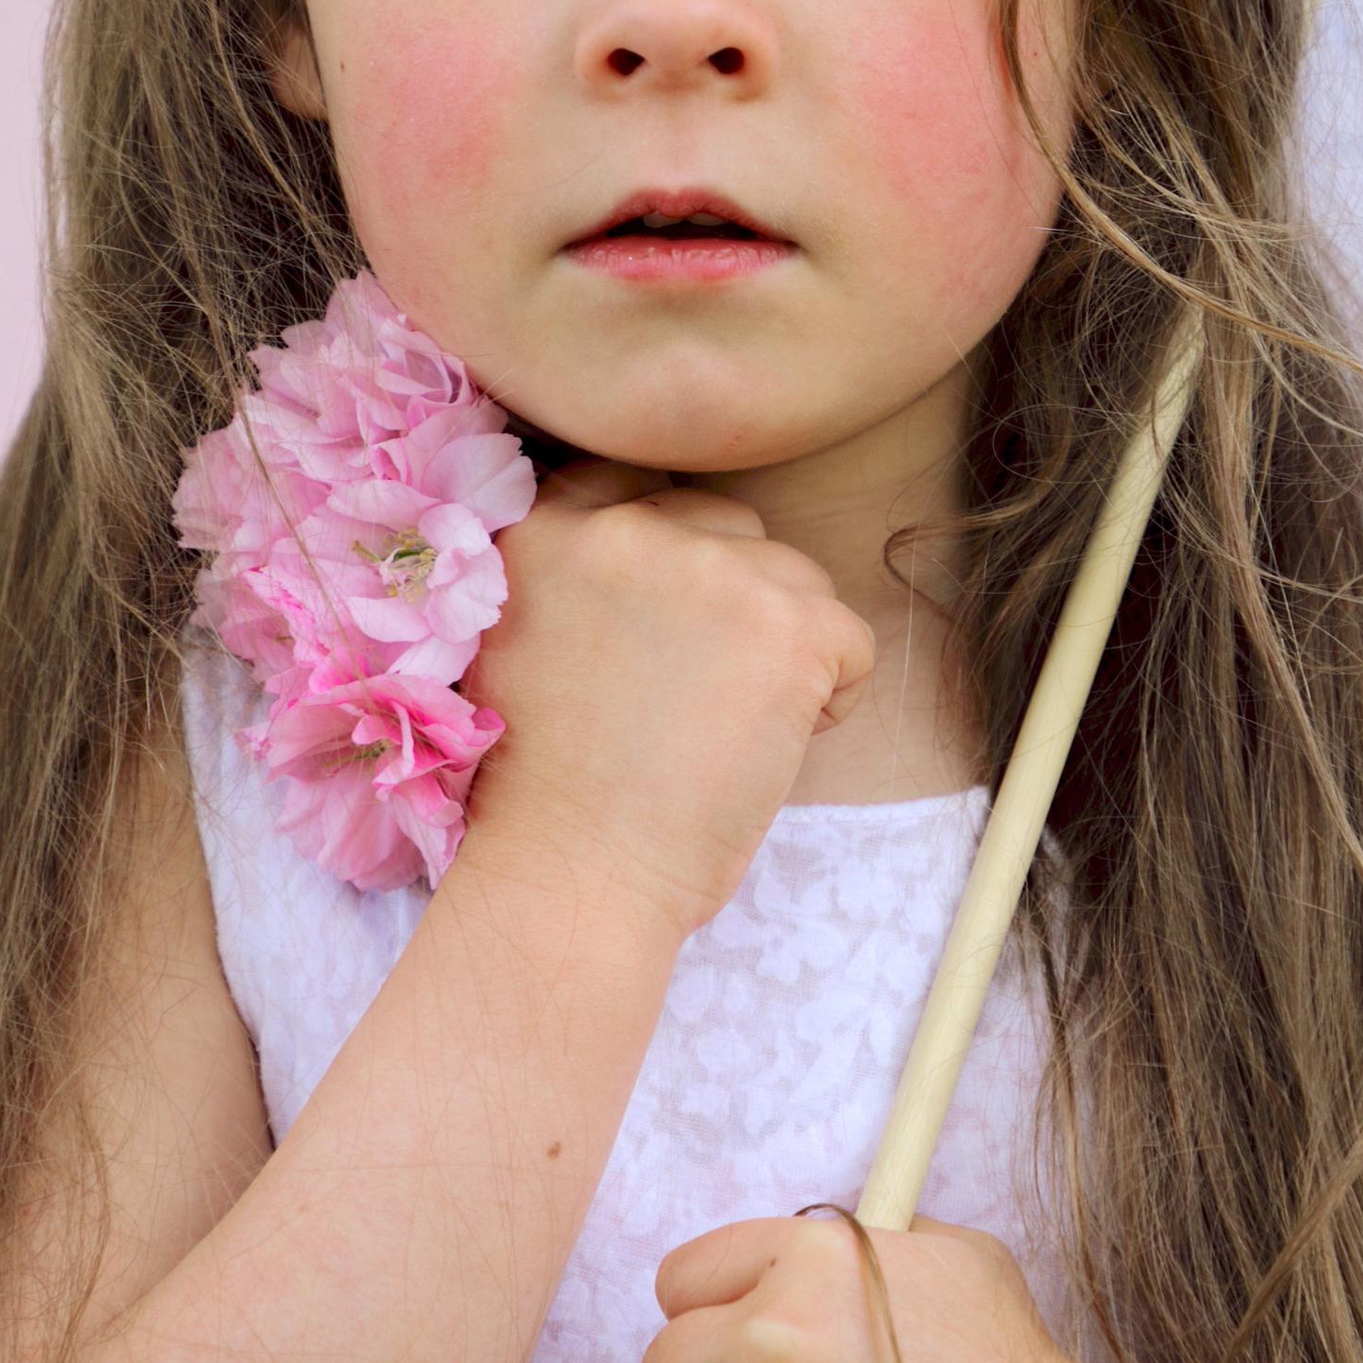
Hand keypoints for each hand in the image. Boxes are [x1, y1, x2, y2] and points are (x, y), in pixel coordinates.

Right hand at [463, 466, 875, 934]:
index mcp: (544, 529)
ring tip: (726, 734)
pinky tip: (768, 751)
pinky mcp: (785, 626)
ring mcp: (710, 571)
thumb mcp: (512, 645)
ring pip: (796, 580)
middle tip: (692, 701)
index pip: (637, 483)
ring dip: (783, 650)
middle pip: (728, 527)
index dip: (672, 551)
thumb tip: (659, 561)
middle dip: (732, 602)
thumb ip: (569, 577)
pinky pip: (851, 641)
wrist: (570, 878)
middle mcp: (625, 530)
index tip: (669, 626)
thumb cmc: (542, 796)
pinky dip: (830, 700)